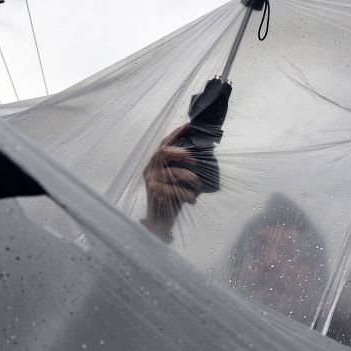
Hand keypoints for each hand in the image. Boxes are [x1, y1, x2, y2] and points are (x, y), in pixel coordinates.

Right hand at [142, 123, 199, 239]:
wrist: (159, 224)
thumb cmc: (171, 200)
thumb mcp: (176, 180)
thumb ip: (180, 167)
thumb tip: (200, 155)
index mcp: (154, 164)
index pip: (164, 144)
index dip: (175, 134)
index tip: (188, 126)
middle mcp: (150, 170)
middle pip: (165, 152)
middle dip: (183, 154)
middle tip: (195, 162)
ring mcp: (151, 181)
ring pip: (176, 172)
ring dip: (192, 180)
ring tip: (198, 188)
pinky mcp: (155, 193)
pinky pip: (177, 190)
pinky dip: (188, 195)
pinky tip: (191, 201)